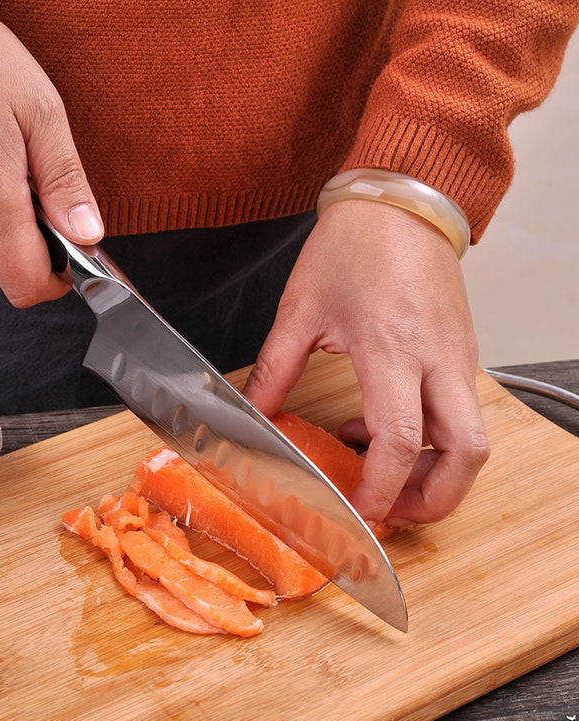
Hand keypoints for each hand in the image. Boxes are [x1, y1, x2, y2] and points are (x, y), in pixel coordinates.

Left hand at [242, 201, 490, 527]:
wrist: (402, 202)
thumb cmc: (354, 245)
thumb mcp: (300, 309)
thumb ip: (275, 368)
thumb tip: (255, 412)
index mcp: (393, 349)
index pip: (400, 441)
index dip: (381, 489)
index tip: (359, 513)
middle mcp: (438, 360)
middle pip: (466, 455)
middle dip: (433, 499)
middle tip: (388, 512)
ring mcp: (457, 357)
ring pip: (472, 439)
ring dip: (434, 474)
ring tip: (377, 475)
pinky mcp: (460, 353)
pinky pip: (459, 413)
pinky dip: (430, 440)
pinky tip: (376, 427)